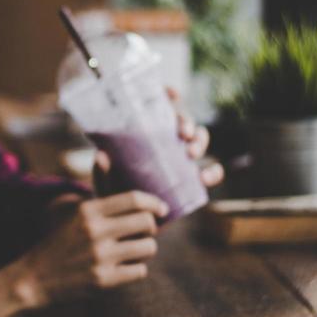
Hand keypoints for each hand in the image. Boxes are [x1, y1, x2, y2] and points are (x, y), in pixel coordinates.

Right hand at [3, 191, 166, 309]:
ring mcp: (100, 257)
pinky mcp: (104, 280)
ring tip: (134, 251)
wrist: (34, 279)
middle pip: (147, 222)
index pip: (133, 199)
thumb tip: (105, 155)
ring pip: (148, 248)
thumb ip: (99, 191)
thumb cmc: (61, 243)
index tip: (162, 209)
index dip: (154, 203)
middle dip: (151, 228)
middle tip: (145, 232)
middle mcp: (95, 231)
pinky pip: (140, 271)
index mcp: (88, 210)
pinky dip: (136, 269)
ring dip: (145, 250)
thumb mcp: (76, 214)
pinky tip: (124, 268)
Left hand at [92, 86, 225, 193]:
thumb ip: (103, 171)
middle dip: (187, 120)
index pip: (157, 105)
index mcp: (143, 132)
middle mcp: (164, 140)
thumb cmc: (113, 194)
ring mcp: (180, 158)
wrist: (127, 222)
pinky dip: (214, 172)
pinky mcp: (192, 179)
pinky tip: (206, 178)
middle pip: (181, 119)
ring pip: (198, 139)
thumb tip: (102, 156)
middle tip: (183, 133)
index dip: (168, 94)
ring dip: (201, 141)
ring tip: (192, 153)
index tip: (172, 94)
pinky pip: (210, 171)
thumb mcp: (105, 181)